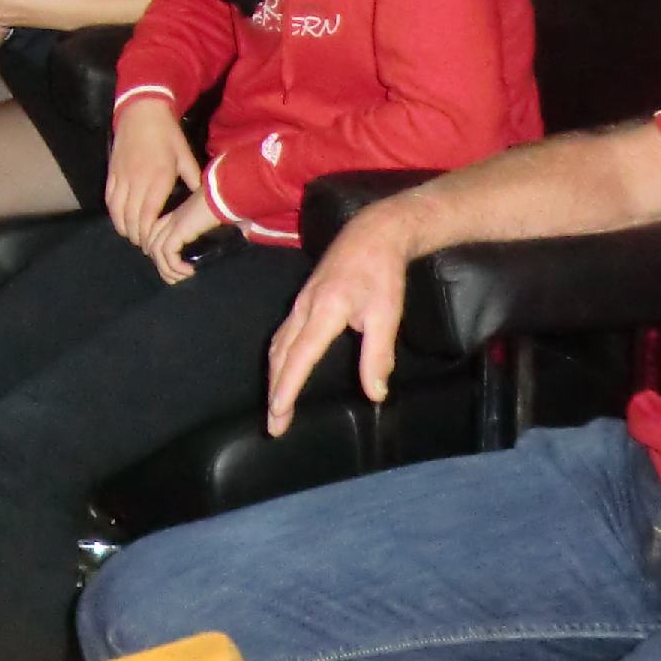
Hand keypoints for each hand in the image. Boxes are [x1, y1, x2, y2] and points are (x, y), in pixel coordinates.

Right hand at [105, 100, 200, 242]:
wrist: (141, 112)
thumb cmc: (167, 134)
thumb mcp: (185, 155)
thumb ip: (193, 179)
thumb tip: (204, 198)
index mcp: (157, 179)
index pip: (148, 215)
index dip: (148, 233)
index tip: (153, 244)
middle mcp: (136, 181)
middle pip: (131, 218)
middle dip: (137, 236)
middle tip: (145, 245)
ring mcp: (121, 177)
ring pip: (117, 211)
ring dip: (124, 227)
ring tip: (133, 235)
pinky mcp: (111, 172)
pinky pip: (109, 199)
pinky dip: (113, 213)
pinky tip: (120, 220)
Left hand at [141, 194, 227, 282]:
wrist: (226, 194)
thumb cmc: (227, 204)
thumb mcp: (218, 220)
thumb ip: (218, 229)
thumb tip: (238, 237)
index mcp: (179, 215)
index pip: (157, 233)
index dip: (158, 251)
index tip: (169, 267)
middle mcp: (172, 219)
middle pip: (152, 243)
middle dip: (160, 265)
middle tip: (174, 279)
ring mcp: (173, 224)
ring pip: (157, 250)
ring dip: (167, 269)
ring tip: (182, 279)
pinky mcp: (178, 230)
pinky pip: (168, 252)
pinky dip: (175, 266)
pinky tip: (190, 271)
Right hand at [263, 205, 414, 432]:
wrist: (372, 234)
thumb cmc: (382, 274)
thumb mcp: (387, 315)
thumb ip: (378, 355)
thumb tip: (374, 394)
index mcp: (324, 311)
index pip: (300, 356)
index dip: (288, 387)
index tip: (279, 413)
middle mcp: (304, 308)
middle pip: (281, 356)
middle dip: (275, 392)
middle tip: (274, 426)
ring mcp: (300, 303)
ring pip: (278, 346)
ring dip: (275, 378)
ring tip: (276, 406)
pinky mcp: (303, 301)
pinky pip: (283, 335)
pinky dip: (279, 361)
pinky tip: (284, 371)